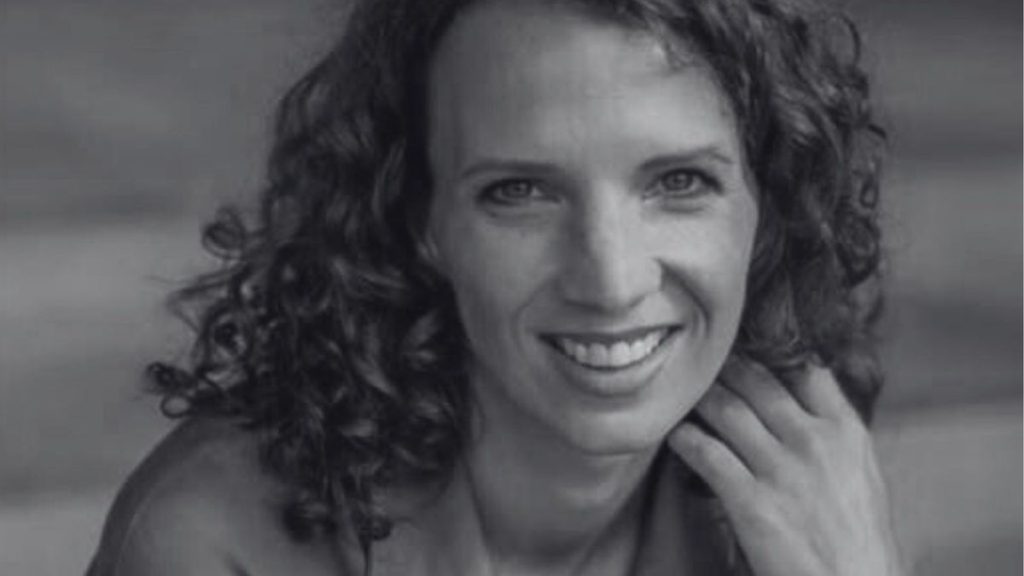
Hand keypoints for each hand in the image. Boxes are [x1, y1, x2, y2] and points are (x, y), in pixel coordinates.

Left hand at [667, 358, 903, 575]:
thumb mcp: (863, 477)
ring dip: (697, 396)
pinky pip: (707, 454)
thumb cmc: (859, 544)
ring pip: (727, 409)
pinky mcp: (753, 503)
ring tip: (678, 390)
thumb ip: (833, 435)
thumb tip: (801, 401)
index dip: (770, 350)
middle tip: (695, 359)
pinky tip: (672, 434)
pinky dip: (684, 438)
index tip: (742, 342)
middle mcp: (815, 441)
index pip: (806, 367)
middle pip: (757, 380)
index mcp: (847, 432)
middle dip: (722, 366)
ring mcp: (783, 471)